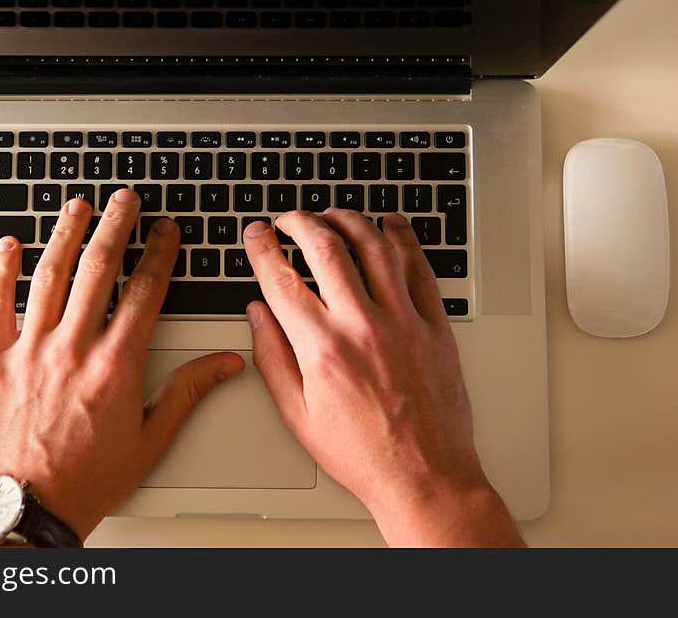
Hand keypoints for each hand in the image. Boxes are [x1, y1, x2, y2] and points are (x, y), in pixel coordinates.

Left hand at [0, 192, 243, 540]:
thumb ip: (188, 391)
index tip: (166, 231)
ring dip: (66, 235)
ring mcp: (31, 351)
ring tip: (78, 206)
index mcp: (115, 364)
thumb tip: (226, 364)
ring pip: (50, 277)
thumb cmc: (91, 476)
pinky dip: (0, 272)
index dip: (159, 253)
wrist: (32, 506)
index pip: (145, 291)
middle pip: (99, 270)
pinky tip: (8, 245)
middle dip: (116, 227)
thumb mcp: (152, 437)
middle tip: (126, 201)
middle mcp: (73, 348)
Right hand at [243, 210, 522, 546]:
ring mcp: (403, 322)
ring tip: (333, 215)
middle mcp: (362, 326)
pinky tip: (392, 225)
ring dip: (349, 220)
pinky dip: (404, 238)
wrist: (424, 476)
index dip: (262, 248)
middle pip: (326, 248)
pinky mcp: (435, 326)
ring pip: (374, 246)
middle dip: (300, 222)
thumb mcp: (298, 415)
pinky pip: (419, 268)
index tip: (256, 234)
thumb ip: (273, 358)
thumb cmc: (362, 453)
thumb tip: (258, 314)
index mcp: (322, 348)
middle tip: (289, 220)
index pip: (281, 279)